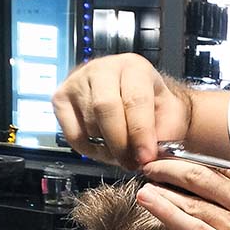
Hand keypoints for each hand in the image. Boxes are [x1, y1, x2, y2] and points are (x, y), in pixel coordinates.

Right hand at [52, 55, 190, 168]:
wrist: (134, 95)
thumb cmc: (153, 105)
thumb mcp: (170, 113)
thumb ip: (166, 132)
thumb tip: (151, 157)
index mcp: (133, 66)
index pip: (134, 99)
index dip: (140, 132)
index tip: (146, 157)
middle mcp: (102, 68)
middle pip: (105, 108)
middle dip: (120, 143)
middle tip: (132, 163)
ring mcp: (77, 82)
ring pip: (90, 124)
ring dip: (109, 149)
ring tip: (125, 155)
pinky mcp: (60, 99)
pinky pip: (73, 135)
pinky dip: (91, 150)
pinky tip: (106, 150)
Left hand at [136, 147, 229, 229]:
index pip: (224, 168)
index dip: (197, 163)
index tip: (178, 160)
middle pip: (200, 180)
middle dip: (170, 169)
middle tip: (148, 164)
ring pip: (193, 203)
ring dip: (163, 190)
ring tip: (141, 182)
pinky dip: (170, 216)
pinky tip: (151, 205)